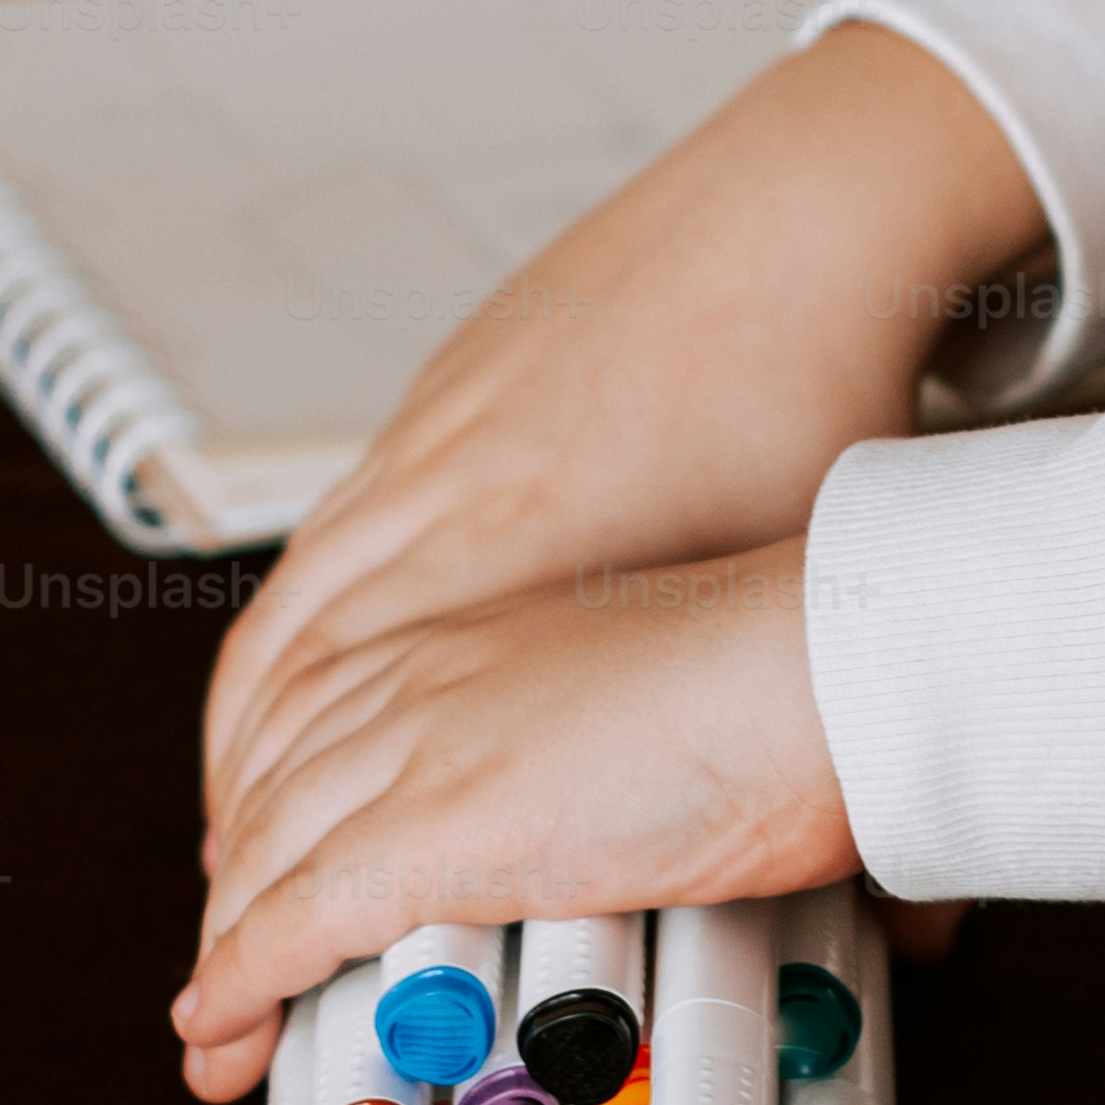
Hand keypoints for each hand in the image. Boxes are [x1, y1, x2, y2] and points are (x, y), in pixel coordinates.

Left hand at [176, 544, 848, 1098]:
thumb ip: (623, 762)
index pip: (313, 731)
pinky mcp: (431, 837)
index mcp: (467, 647)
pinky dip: (238, 983)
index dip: (272, 817)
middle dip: (232, 897)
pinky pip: (290, 923)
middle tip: (224, 980)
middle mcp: (416, 687)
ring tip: (217, 1037)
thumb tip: (676, 830)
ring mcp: (414, 758)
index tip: (263, 883)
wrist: (819, 668)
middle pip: (268, 800)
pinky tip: (218, 1030)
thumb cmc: (784, 682)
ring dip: (224, 961)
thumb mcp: (655, 701)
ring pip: (263, 866)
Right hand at [197, 21, 1046, 855]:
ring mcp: (441, 424)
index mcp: (513, 544)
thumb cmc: (808, 370)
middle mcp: (447, 484)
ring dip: (262, 705)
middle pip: (283, 665)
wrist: (807, 198)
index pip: (333, 715)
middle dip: (246, 790)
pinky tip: (334, 648)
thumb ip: (778, 718)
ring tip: (256, 791)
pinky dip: (308, 608)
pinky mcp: (459, 379)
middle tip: (238, 878)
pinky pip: (336, 520)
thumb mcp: (781, 586)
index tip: (267, 905)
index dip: (289, 825)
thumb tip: (866, 868)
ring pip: (297, 591)